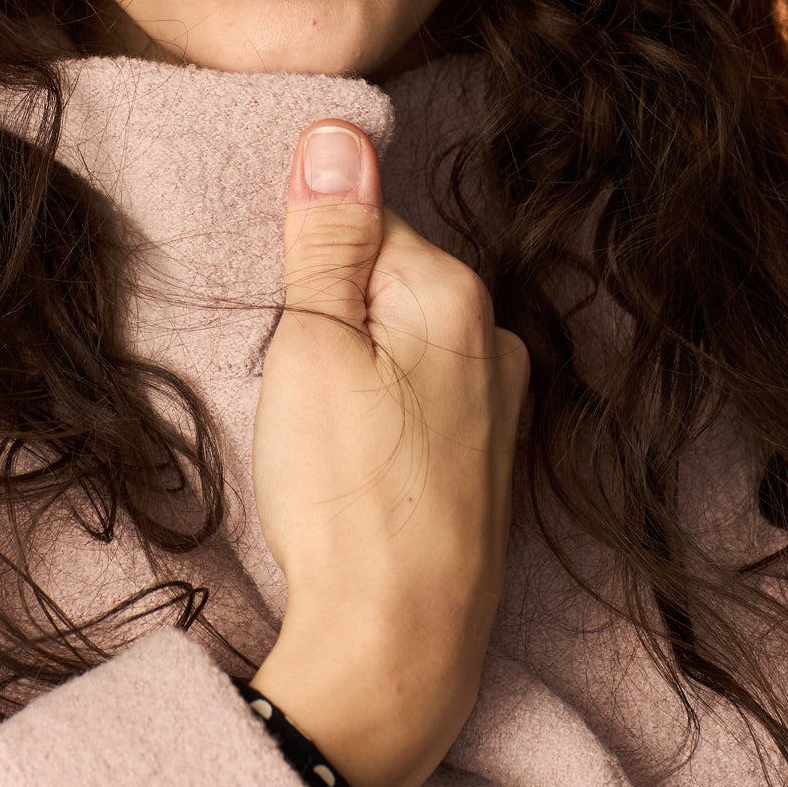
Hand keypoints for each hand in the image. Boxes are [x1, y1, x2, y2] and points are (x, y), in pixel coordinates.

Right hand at [249, 118, 528, 786]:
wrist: (399, 654)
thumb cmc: (348, 501)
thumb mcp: (312, 350)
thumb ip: (326, 238)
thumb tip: (338, 132)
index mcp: (458, 295)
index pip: (359, 228)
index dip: (304, 281)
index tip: (287, 344)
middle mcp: (496, 340)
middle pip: (383, 288)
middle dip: (331, 329)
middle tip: (302, 406)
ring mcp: (501, 409)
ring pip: (399, 351)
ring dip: (356, 380)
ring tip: (326, 450)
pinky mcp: (489, 468)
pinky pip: (420, 406)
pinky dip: (383, 427)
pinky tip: (359, 479)